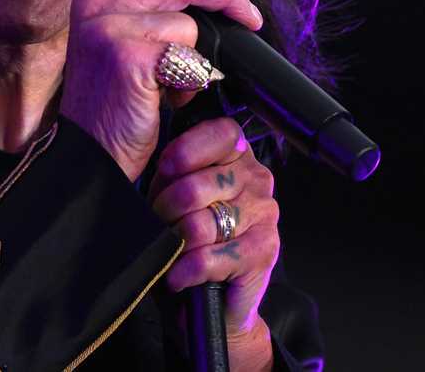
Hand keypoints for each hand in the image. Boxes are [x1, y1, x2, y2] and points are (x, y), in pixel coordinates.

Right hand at [58, 0, 262, 180]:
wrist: (91, 152)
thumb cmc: (114, 102)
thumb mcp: (121, 40)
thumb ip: (148, 8)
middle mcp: (95, 3)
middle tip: (249, 18)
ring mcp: (108, 27)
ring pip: (188, 21)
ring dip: (200, 57)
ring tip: (178, 83)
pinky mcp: (127, 56)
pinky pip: (188, 54)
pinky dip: (192, 80)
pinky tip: (169, 98)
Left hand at [150, 117, 279, 370]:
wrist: (210, 289)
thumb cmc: (184, 227)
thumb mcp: (171, 186)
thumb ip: (173, 166)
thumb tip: (162, 156)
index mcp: (236, 153)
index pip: (220, 134)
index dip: (184, 152)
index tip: (163, 170)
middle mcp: (257, 179)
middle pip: (196, 186)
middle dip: (166, 209)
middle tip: (159, 222)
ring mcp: (265, 214)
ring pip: (201, 223)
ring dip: (174, 241)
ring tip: (169, 248)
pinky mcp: (264, 251)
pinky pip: (212, 257)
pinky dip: (186, 269)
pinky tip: (178, 275)